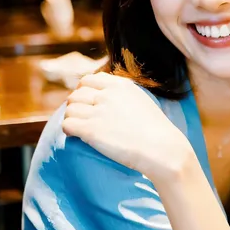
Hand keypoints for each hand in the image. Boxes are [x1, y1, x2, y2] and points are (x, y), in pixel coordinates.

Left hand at [62, 72, 191, 180]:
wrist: (161, 149)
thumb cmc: (156, 131)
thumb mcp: (140, 101)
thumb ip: (121, 96)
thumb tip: (105, 99)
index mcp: (119, 86)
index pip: (88, 80)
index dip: (82, 92)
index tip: (85, 103)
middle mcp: (107, 95)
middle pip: (76, 95)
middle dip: (76, 106)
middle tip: (81, 119)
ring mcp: (98, 112)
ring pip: (69, 110)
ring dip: (71, 118)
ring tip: (79, 129)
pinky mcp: (91, 130)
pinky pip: (68, 125)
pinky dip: (69, 131)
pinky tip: (77, 136)